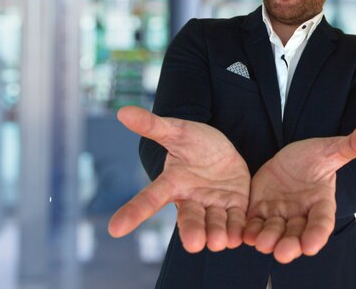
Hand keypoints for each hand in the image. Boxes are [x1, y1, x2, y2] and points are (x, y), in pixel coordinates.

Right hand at [108, 106, 250, 252]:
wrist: (221, 149)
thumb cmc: (194, 141)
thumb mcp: (176, 130)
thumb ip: (152, 125)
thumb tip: (122, 112)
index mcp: (172, 182)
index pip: (150, 198)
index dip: (133, 212)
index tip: (115, 229)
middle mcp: (191, 199)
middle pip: (189, 219)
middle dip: (191, 232)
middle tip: (195, 244)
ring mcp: (213, 205)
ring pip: (214, 224)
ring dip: (217, 234)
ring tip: (220, 242)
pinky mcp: (235, 206)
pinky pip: (236, 220)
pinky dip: (238, 230)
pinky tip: (241, 238)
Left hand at [243, 125, 355, 263]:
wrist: (289, 159)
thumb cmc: (315, 156)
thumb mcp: (330, 148)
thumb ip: (351, 145)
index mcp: (321, 203)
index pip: (322, 222)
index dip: (317, 234)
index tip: (312, 245)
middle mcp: (301, 215)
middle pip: (297, 234)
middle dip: (290, 244)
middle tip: (283, 253)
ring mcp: (280, 215)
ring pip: (274, 232)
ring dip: (268, 240)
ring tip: (261, 244)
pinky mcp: (260, 210)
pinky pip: (254, 223)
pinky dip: (249, 231)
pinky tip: (243, 235)